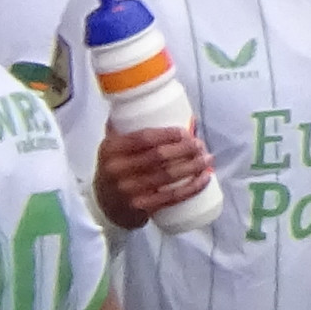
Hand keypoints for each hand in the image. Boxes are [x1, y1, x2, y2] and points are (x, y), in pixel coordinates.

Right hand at [93, 124, 212, 231]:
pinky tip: (204, 179)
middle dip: (185, 149)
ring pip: (168, 176)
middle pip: (159, 156)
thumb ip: (121, 126)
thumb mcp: (109, 147)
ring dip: (193, 166)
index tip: (185, 132)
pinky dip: (191, 188)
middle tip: (199, 145)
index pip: (143, 138)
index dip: (168, 134)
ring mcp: (129, 191)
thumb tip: (141, 101)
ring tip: (207, 158)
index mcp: (111, 149)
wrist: (104, 206)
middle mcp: (117, 170)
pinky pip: (171, 197)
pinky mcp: (141, 207)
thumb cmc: (113, 169)